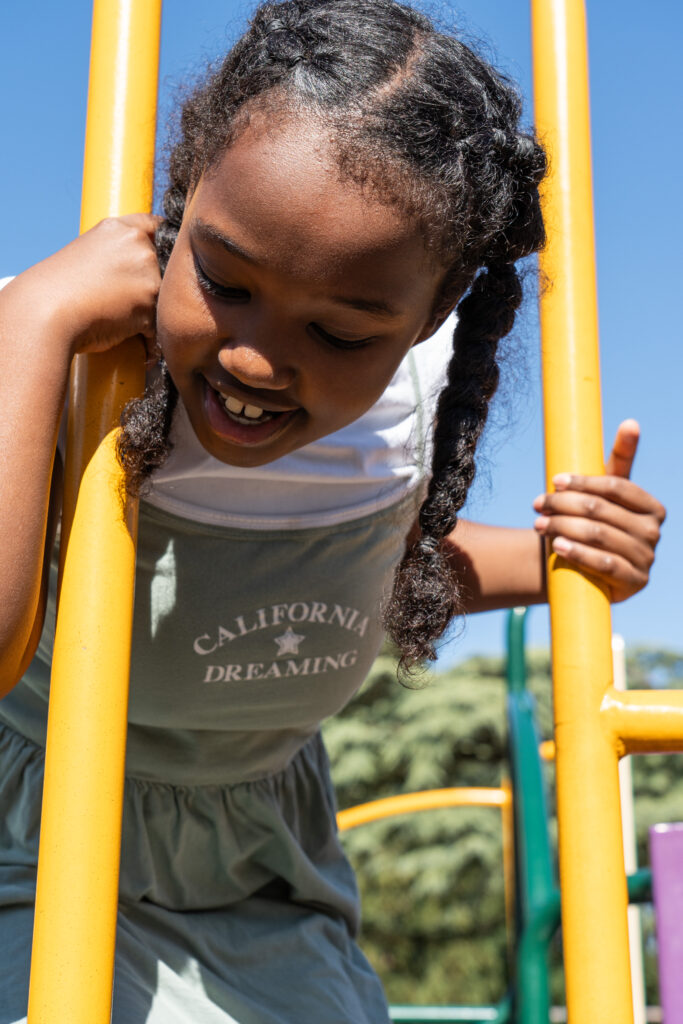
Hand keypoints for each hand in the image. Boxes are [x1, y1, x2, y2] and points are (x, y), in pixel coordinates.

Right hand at [10, 213, 161, 358]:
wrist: (47, 312)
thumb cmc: (60, 288)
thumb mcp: (88, 251)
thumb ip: (117, 251)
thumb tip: (141, 266)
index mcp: (121, 229)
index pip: (157, 226)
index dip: (158, 244)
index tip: (153, 257)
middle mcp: (140, 248)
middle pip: (162, 267)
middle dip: (147, 283)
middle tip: (117, 297)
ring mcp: (148, 277)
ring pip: (160, 298)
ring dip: (146, 310)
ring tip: (116, 316)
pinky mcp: (149, 308)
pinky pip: (156, 325)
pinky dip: (145, 334)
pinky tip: (124, 334)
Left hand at [532, 420, 665, 602]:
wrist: (581, 566)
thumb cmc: (592, 521)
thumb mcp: (604, 492)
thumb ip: (619, 459)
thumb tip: (632, 423)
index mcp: (652, 507)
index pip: (617, 487)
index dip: (584, 482)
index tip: (555, 480)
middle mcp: (654, 532)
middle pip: (602, 511)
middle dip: (565, 505)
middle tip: (537, 503)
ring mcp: (646, 559)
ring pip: (599, 536)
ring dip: (563, 528)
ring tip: (539, 524)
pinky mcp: (634, 583)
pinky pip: (604, 564)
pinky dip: (579, 554)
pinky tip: (558, 547)